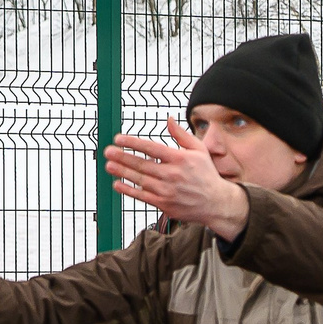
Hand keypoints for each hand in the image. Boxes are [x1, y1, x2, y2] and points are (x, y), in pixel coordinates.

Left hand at [104, 118, 250, 240]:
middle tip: (107, 151)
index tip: (118, 139)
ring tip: (109, 164)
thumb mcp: (199, 150)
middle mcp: (172, 175)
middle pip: (142, 164)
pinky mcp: (164, 204)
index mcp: (180, 159)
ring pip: (139, 180)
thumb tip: (168, 119)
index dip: (133, 143)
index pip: (151, 148)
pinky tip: (117, 183)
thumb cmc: (206, 174)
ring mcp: (167, 191)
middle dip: (122, 157)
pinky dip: (128, 190)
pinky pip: (142, 196)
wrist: (215, 203)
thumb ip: (181, 135)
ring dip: (122, 172)